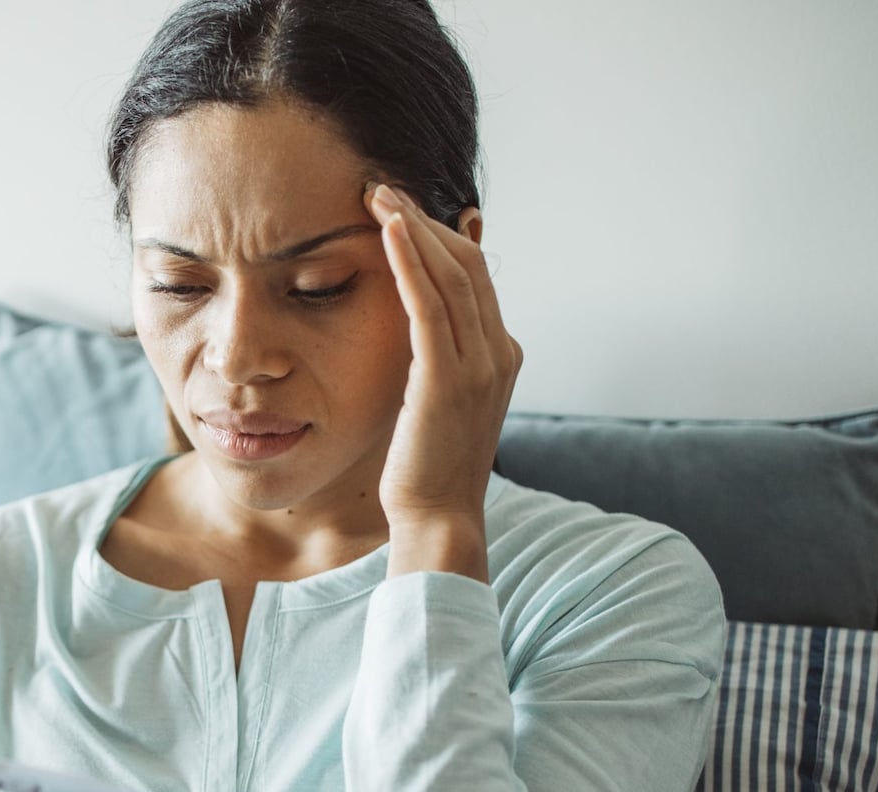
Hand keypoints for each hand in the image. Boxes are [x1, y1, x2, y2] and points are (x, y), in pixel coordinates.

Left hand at [365, 182, 522, 536]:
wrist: (438, 518)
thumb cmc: (426, 466)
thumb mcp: (436, 402)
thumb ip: (435, 360)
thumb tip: (413, 329)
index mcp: (500, 354)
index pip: (474, 275)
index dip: (437, 236)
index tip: (398, 210)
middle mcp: (499, 352)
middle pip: (467, 263)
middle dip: (423, 220)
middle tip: (381, 187)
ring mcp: (480, 365)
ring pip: (452, 275)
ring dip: (412, 228)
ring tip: (377, 194)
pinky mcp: (448, 379)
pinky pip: (431, 305)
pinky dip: (411, 263)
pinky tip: (388, 230)